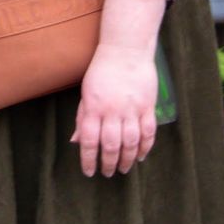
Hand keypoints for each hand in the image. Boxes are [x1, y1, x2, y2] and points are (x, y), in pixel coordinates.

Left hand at [72, 45, 159, 176]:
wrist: (125, 50)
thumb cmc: (102, 71)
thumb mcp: (86, 93)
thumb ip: (82, 118)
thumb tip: (76, 141)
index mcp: (94, 107)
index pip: (89, 141)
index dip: (89, 160)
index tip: (89, 172)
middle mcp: (112, 111)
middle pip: (110, 145)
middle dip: (109, 163)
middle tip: (108, 173)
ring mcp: (132, 109)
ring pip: (130, 142)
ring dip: (127, 159)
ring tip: (124, 169)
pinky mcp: (147, 106)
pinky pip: (148, 132)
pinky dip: (145, 147)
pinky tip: (140, 155)